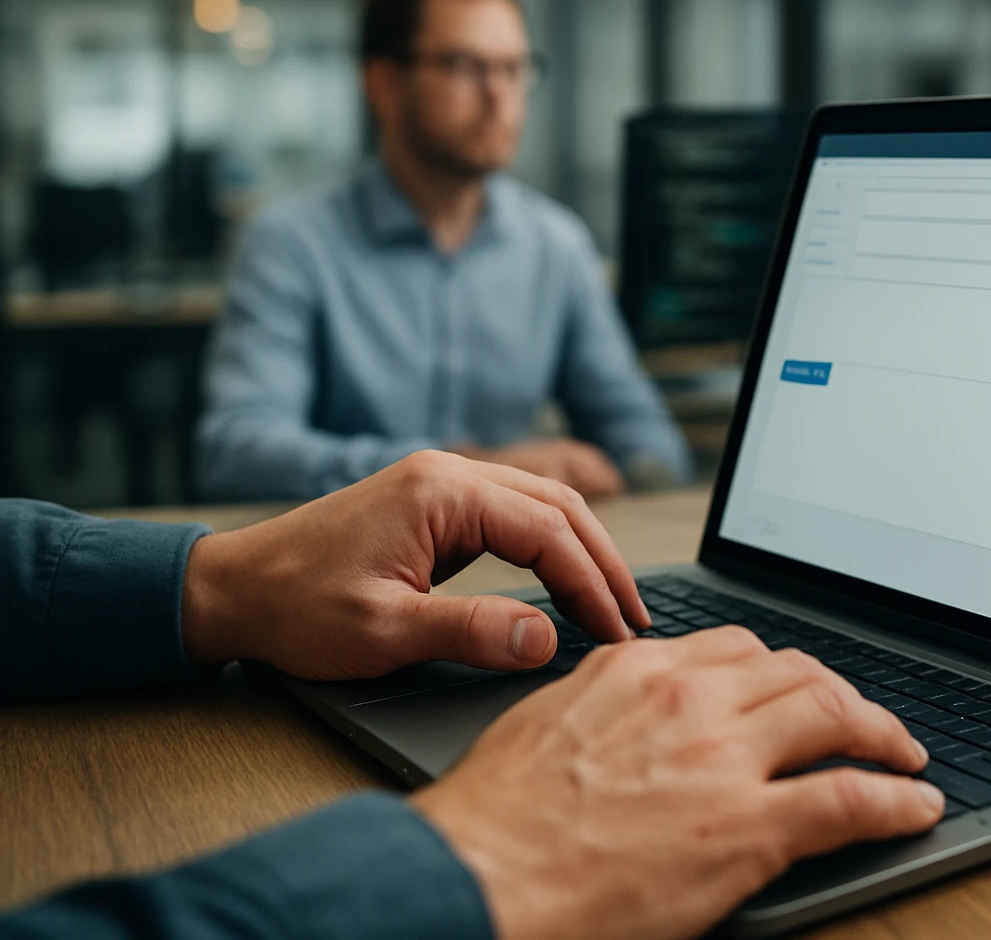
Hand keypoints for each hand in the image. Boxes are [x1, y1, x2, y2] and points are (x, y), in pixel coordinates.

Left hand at [179, 450, 649, 678]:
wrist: (231, 591)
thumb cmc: (295, 608)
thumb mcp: (384, 631)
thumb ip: (472, 630)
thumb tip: (548, 639)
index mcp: (442, 492)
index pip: (549, 531)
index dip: (592, 585)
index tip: (618, 634)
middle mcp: (450, 474)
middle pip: (559, 509)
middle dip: (604, 565)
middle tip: (636, 622)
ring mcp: (443, 484)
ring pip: (542, 507)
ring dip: (584, 553)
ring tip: (615, 606)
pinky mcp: (436, 506)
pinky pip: (514, 516)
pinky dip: (552, 548)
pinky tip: (568, 581)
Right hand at [412, 627, 944, 939]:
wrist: (477, 878)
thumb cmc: (495, 818)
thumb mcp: (546, 723)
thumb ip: (603, 700)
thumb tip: (631, 710)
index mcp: (638, 669)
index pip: (738, 648)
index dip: (783, 671)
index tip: (798, 689)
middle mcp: (690, 698)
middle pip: (798, 673)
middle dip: (842, 695)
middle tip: (863, 721)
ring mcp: (725, 758)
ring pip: (834, 716)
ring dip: (882, 734)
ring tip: (902, 755)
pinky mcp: (751, 826)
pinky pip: (851, 799)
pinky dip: (897, 800)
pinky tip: (916, 805)